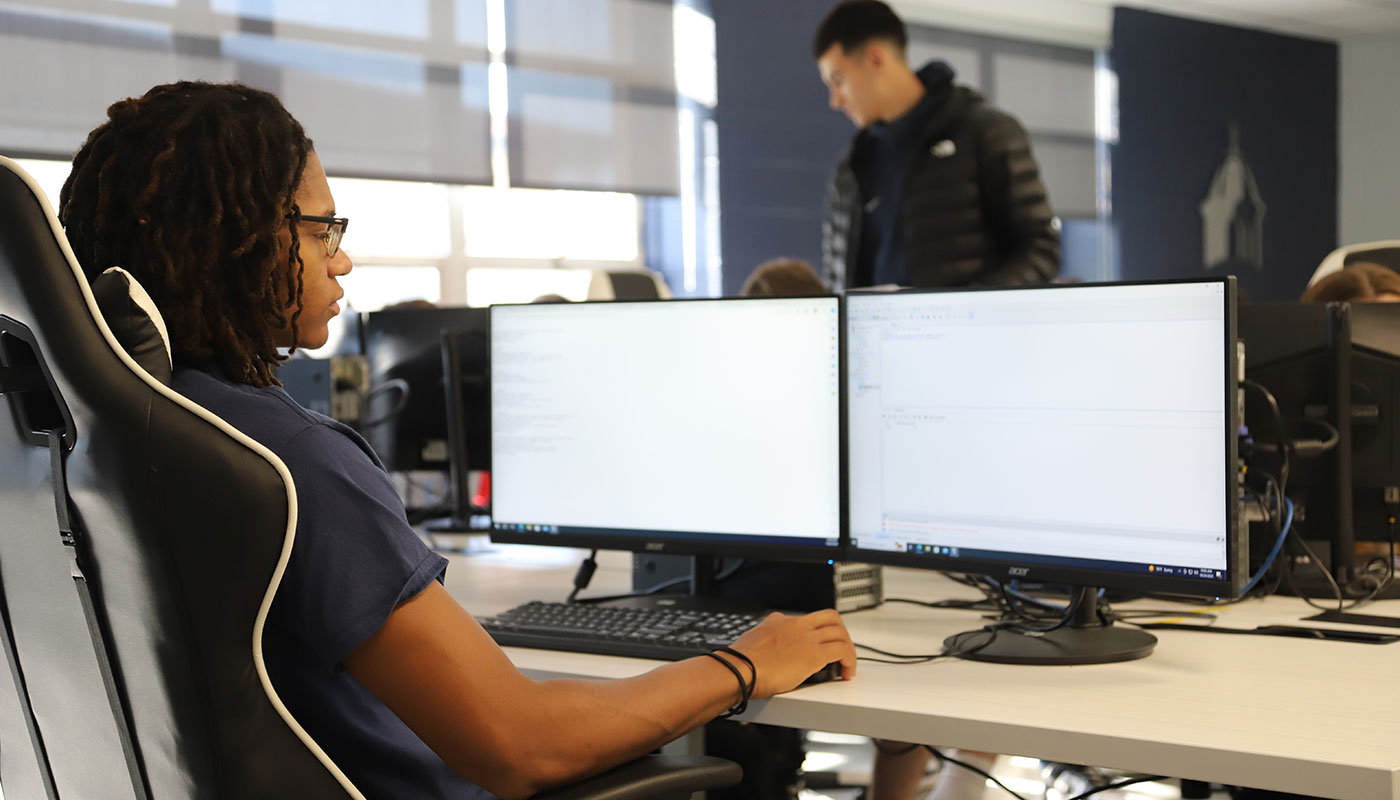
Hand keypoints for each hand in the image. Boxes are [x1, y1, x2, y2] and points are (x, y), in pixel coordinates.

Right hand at [726, 609, 855, 697]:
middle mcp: (796, 625)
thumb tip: (760, 655)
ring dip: (848, 648)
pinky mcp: (815, 654)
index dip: (815, 634)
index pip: (805, 620)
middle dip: (840, 633)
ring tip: (847, 665)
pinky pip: (843, 651)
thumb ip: (761, 646)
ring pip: (840, 632)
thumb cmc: (740, 664)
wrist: (739, 669)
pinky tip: (846, 673)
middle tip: (841, 650)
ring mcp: (807, 637)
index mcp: (778, 622)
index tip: (816, 646)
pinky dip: (850, 661)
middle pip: (830, 618)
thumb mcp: (750, 645)